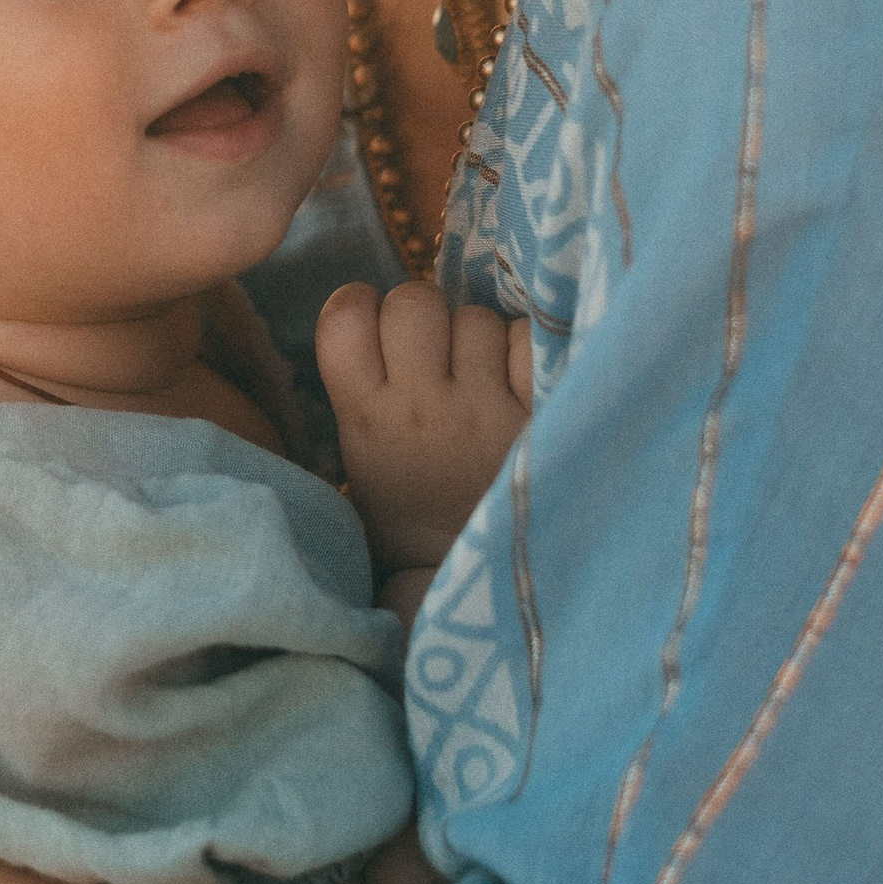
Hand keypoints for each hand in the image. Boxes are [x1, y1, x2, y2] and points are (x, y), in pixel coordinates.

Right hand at [315, 278, 531, 576]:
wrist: (473, 582)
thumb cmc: (411, 516)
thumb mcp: (360, 460)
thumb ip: (363, 389)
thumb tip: (376, 314)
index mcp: (366, 418)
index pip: (345, 316)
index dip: (361, 307)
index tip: (376, 330)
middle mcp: (422, 408)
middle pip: (414, 301)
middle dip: (423, 318)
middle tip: (434, 356)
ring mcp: (484, 411)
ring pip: (475, 317)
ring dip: (476, 340)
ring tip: (479, 383)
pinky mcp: (537, 416)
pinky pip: (526, 339)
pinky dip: (522, 353)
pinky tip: (515, 387)